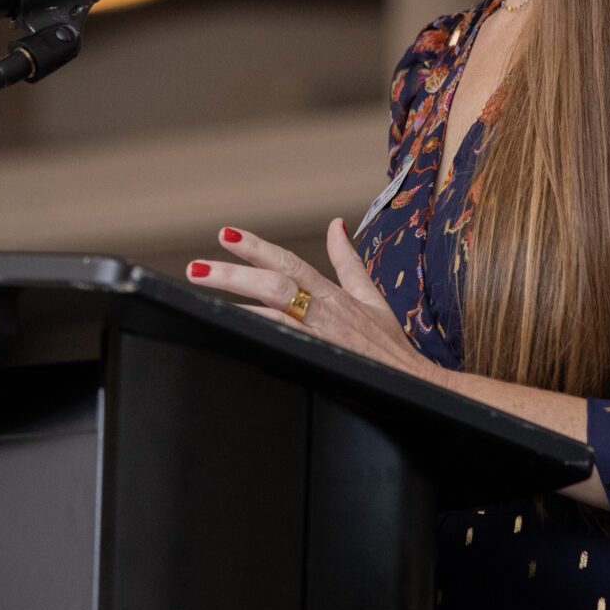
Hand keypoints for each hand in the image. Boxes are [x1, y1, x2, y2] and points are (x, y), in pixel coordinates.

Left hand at [186, 220, 434, 381]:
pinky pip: (282, 349)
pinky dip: (258, 340)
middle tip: (195, 268)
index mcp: (331, 294)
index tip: (225, 234)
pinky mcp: (320, 363)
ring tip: (200, 300)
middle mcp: (323, 312)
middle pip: (274, 284)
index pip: (288, 262)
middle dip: (233, 274)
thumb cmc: (388, 342)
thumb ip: (346, 260)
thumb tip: (335, 225)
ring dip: (235, 308)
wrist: (413, 384)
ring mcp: (319, 339)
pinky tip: (231, 337)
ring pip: (272, 317)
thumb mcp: (368, 295)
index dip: (256, 247)